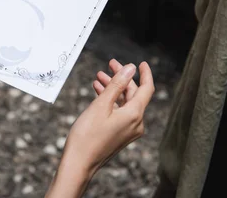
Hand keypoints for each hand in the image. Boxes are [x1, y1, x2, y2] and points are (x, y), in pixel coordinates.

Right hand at [46, 61, 153, 196]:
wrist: (79, 162)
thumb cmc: (87, 135)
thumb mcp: (101, 104)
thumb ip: (117, 84)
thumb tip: (130, 68)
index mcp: (135, 115)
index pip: (147, 89)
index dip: (145, 74)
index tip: (142, 63)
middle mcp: (136, 123)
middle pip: (134, 94)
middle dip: (121, 78)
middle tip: (109, 64)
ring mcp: (128, 130)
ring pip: (125, 103)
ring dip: (114, 88)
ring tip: (99, 77)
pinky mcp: (120, 134)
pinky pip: (120, 112)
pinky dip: (111, 100)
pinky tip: (98, 92)